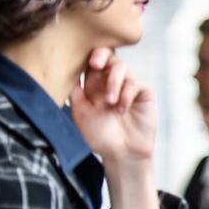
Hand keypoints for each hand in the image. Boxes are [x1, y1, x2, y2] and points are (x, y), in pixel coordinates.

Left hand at [70, 48, 155, 165]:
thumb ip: (74, 92)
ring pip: (122, 67)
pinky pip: (137, 83)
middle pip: (109, 56)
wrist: (121, 153)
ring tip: (110, 103)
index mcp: (94, 85)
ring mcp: (129, 87)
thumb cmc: (100, 136)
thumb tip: (64, 70)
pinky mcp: (144, 93)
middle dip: (102, 55)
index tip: (83, 61)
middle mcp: (112, 82)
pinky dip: (127, 94)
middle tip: (95, 64)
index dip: (89, 55)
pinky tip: (122, 109)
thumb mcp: (80, 113)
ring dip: (114, 82)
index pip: (92, 61)